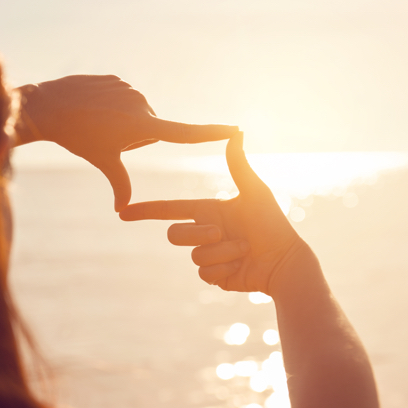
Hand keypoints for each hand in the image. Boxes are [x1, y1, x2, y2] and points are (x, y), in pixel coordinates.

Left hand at [16, 75, 237, 210]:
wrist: (50, 106)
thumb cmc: (78, 138)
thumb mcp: (103, 162)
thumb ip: (120, 184)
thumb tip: (122, 211)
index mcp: (143, 125)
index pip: (184, 132)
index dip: (211, 133)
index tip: (235, 128)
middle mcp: (142, 104)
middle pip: (149, 129)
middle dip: (134, 137)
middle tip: (106, 137)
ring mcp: (129, 90)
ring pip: (135, 114)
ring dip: (122, 122)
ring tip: (97, 123)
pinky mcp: (117, 80)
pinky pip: (122, 99)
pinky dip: (111, 107)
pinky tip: (92, 109)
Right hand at [119, 132, 302, 294]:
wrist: (285, 261)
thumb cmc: (273, 224)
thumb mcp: (254, 191)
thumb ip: (238, 164)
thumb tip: (236, 131)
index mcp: (208, 210)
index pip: (169, 209)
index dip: (145, 211)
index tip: (122, 212)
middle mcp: (204, 232)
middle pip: (174, 234)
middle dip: (197, 233)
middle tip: (221, 232)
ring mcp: (208, 256)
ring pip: (194, 255)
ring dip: (221, 252)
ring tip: (244, 249)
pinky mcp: (214, 276)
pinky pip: (205, 273)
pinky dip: (224, 268)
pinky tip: (241, 265)